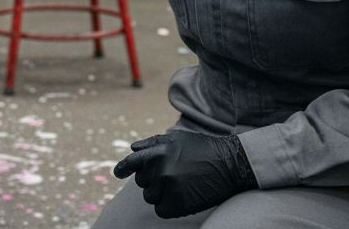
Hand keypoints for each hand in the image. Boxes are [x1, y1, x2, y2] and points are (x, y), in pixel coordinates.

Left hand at [112, 131, 257, 218]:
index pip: (132, 162)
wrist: (231, 164)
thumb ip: (153, 143)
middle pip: (142, 182)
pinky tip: (183, 197)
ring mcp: (168, 188)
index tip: (118, 173)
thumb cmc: (203, 149)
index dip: (123, 168)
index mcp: (158, 152)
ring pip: (151, 197)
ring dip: (161, 194)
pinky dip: (169, 207)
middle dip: (153, 179)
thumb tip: (132, 148)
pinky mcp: (176, 205)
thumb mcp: (178, 138)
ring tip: (181, 184)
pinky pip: (161, 210)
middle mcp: (160, 170)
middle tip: (174, 174)